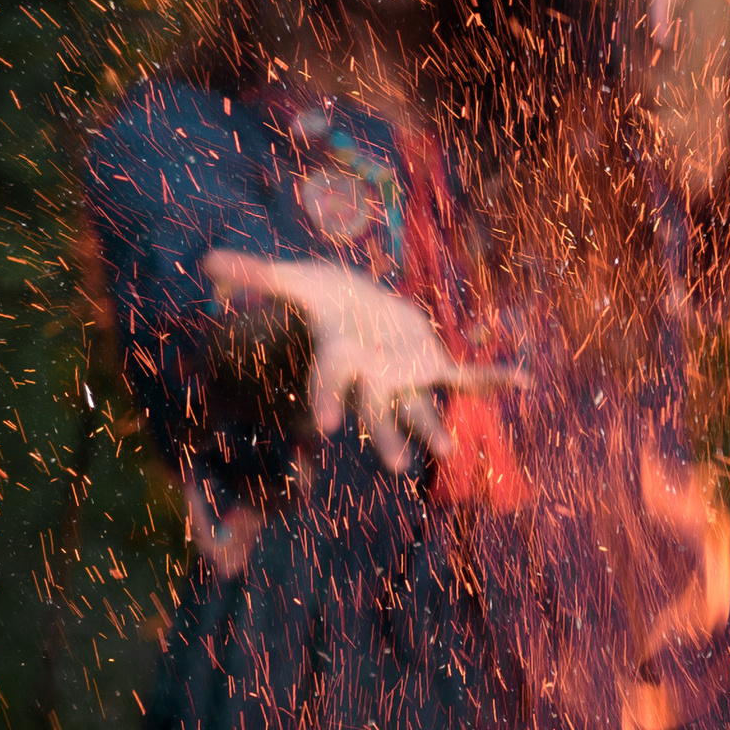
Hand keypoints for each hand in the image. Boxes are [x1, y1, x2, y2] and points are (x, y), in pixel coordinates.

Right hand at [203, 250, 524, 477]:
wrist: (363, 309)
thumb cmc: (326, 298)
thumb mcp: (294, 280)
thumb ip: (255, 276)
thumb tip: (206, 262)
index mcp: (341, 358)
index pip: (330, 382)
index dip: (326, 401)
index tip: (323, 429)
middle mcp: (373, 379)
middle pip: (376, 414)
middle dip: (384, 438)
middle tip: (392, 466)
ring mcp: (405, 378)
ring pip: (419, 411)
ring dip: (434, 429)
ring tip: (448, 450)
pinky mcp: (434, 367)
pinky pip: (467, 378)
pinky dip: (494, 378)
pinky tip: (523, 379)